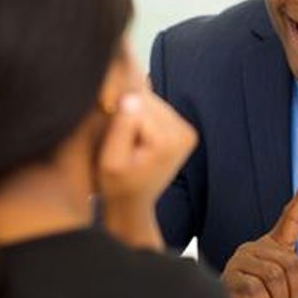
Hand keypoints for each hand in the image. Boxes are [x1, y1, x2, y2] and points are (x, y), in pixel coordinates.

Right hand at [97, 90, 197, 248]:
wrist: (133, 200)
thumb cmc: (118, 185)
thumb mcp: (110, 161)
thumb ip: (120, 128)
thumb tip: (130, 97)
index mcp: (168, 141)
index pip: (135, 104)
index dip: (118, 118)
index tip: (117, 142)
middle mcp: (184, 133)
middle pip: (146, 100)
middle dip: (128, 114)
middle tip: (123, 143)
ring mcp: (186, 131)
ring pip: (150, 101)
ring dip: (135, 115)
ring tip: (131, 143)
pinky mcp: (184, 129)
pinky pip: (156, 109)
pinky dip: (143, 119)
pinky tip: (139, 139)